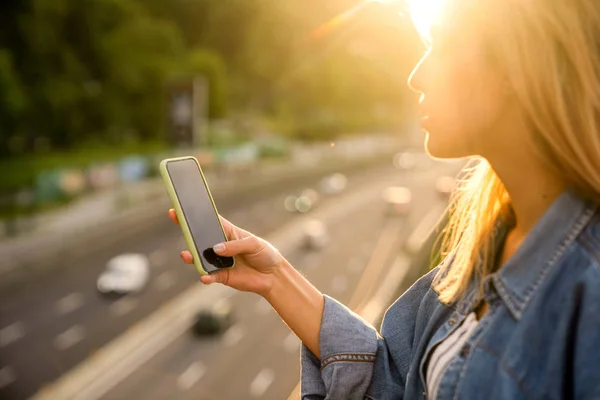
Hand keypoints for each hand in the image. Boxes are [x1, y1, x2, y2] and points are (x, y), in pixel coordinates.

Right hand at [168, 209, 284, 296]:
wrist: (273, 276)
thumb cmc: (265, 254)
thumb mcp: (253, 244)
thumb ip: (235, 246)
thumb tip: (216, 249)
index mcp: (228, 232)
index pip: (209, 222)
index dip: (194, 216)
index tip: (179, 210)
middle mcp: (220, 246)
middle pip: (200, 239)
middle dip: (188, 234)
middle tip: (180, 228)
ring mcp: (219, 262)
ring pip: (200, 258)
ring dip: (192, 257)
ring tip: (187, 255)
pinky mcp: (222, 276)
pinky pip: (210, 276)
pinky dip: (205, 277)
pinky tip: (204, 276)